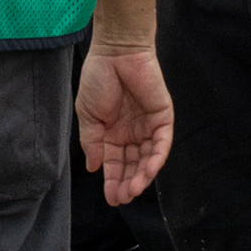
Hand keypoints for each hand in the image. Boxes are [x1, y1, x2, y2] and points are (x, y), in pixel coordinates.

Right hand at [78, 40, 174, 205]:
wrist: (116, 52)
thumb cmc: (98, 78)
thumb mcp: (87, 114)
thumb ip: (91, 142)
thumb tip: (92, 168)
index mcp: (112, 134)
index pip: (114, 164)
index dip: (113, 181)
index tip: (111, 198)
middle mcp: (131, 133)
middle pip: (132, 165)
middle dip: (128, 183)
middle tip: (123, 198)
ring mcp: (148, 126)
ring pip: (148, 158)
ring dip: (142, 175)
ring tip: (135, 189)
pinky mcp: (162, 117)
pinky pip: (162, 142)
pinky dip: (157, 157)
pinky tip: (149, 171)